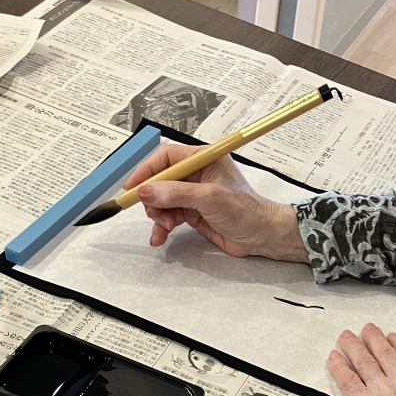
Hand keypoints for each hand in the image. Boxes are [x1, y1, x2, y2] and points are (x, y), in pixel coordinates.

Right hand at [122, 143, 308, 261]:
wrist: (263, 236)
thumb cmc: (246, 211)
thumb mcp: (209, 198)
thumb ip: (176, 193)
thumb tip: (145, 192)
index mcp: (203, 159)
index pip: (166, 157)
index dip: (146, 170)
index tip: (132, 187)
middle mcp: (196, 174)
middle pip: (160, 180)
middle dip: (153, 198)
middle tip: (155, 213)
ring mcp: (194, 194)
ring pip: (162, 200)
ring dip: (158, 215)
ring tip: (166, 227)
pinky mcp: (193, 212)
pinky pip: (169, 216)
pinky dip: (162, 226)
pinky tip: (159, 237)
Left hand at [328, 324, 395, 395]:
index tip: (391, 338)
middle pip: (383, 351)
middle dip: (372, 338)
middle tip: (365, 331)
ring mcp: (381, 390)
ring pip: (364, 360)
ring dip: (353, 346)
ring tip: (346, 338)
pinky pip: (346, 379)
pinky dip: (338, 367)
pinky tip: (334, 359)